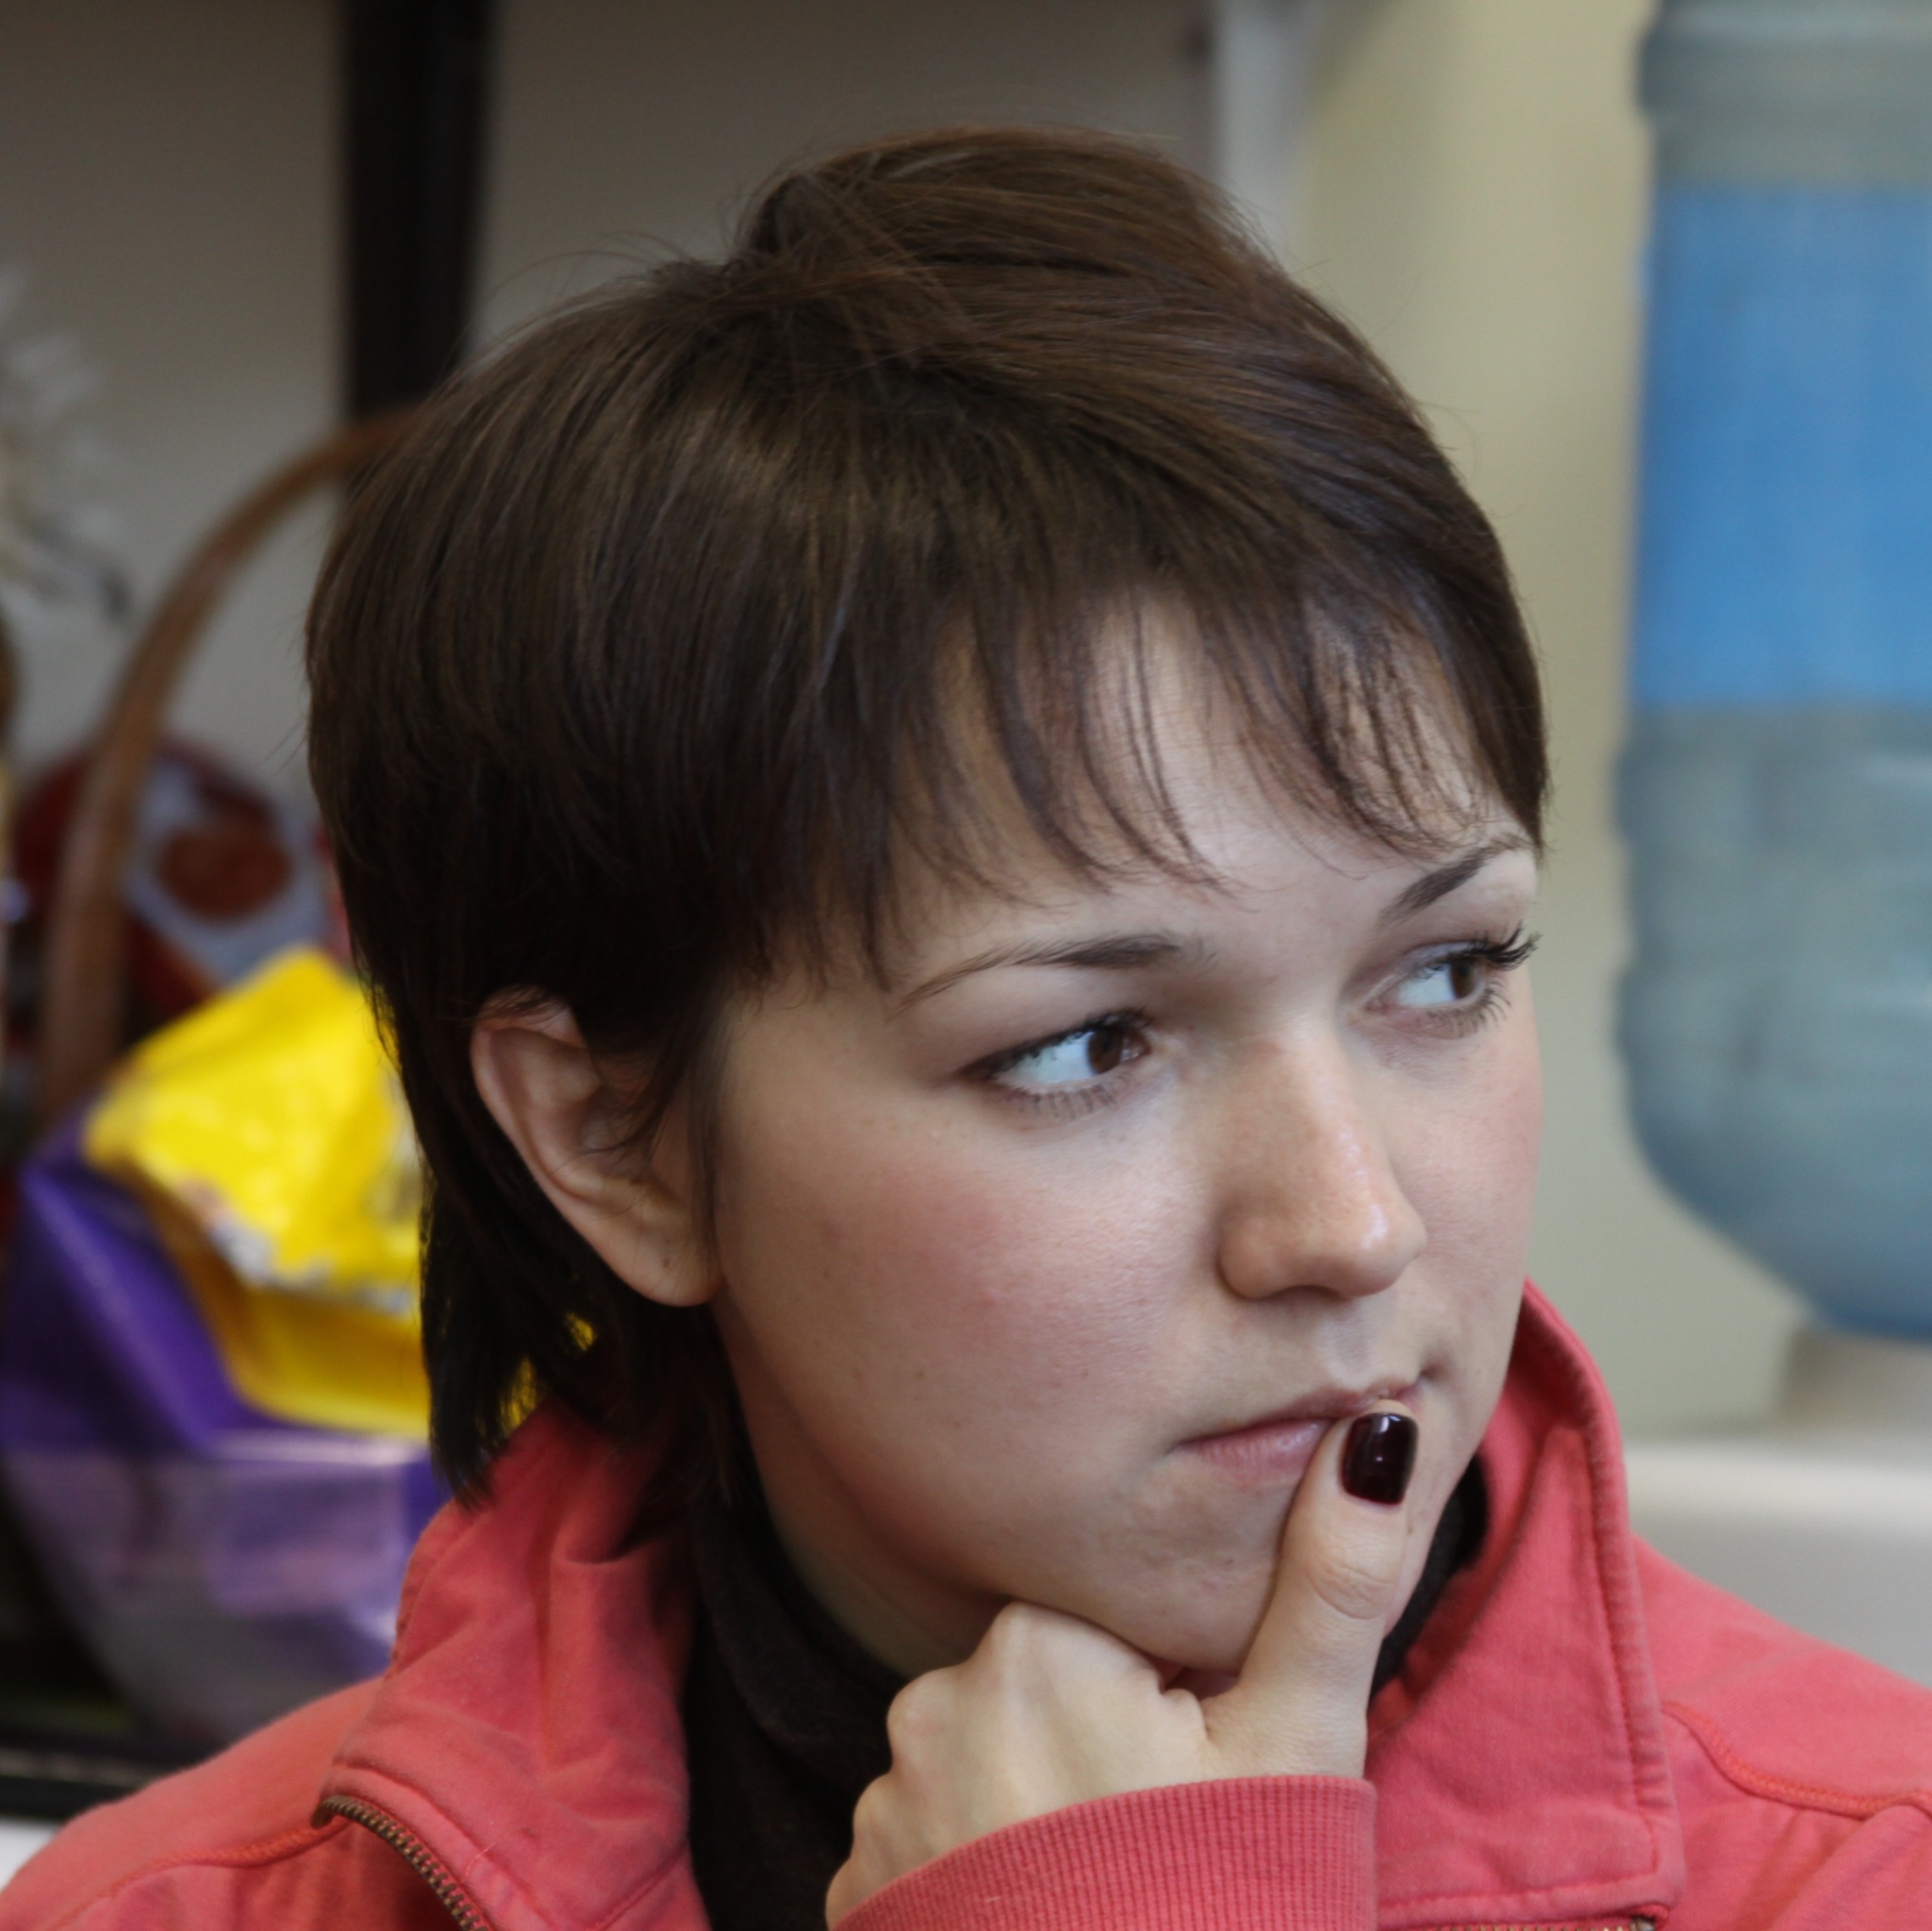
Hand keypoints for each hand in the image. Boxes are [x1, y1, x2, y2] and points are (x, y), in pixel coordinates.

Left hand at [826, 1406, 1421, 1924]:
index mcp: (1036, 1640)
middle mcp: (933, 1700)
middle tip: (1166, 1833)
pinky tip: (1044, 1923)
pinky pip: (926, 1847)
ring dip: (1036, 1809)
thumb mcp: (1299, 1742)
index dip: (1168, 1689)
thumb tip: (1378, 1429)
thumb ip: (1333, 1578)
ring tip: (1110, 1888)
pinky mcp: (856, 1896)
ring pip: (986, 1766)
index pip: (1107, 1620)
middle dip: (1102, 1744)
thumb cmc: (1231, 1905)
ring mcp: (883, 1806)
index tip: (1200, 1760)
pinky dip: (977, 1877)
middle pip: (1044, 1689)